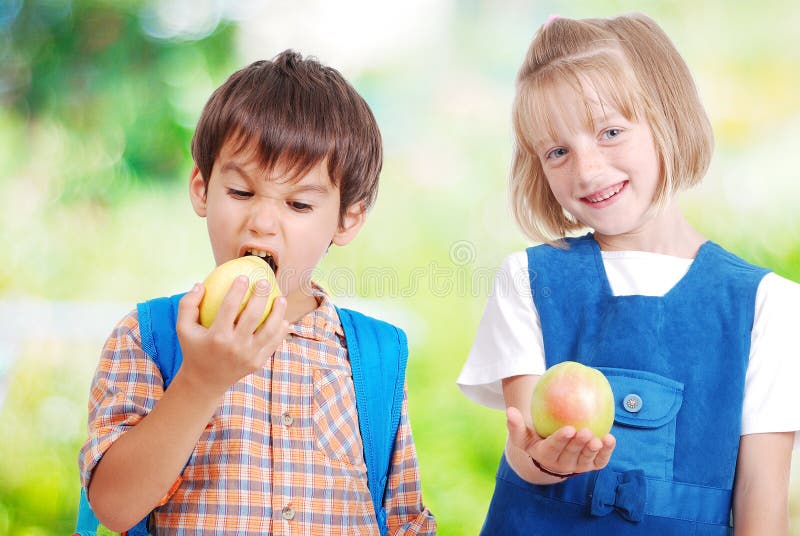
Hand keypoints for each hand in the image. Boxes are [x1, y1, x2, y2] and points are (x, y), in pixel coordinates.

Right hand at [174, 276, 288, 396]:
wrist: (205, 381)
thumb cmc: (194, 349)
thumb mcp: (183, 328)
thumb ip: (188, 305)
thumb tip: (200, 285)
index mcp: (216, 336)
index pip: (229, 307)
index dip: (237, 290)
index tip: (243, 277)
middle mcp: (234, 346)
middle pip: (252, 316)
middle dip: (261, 296)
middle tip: (265, 283)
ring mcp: (248, 356)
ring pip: (269, 331)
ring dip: (278, 313)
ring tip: (281, 299)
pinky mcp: (257, 363)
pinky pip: (273, 344)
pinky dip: (280, 331)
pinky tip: (283, 319)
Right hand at [506, 406, 615, 476]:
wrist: (553, 455)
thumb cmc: (537, 439)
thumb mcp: (523, 435)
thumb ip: (516, 425)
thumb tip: (510, 410)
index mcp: (545, 455)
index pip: (553, 448)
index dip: (561, 440)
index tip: (568, 429)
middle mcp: (562, 464)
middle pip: (571, 455)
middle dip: (578, 444)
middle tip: (584, 431)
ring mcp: (578, 466)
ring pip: (586, 460)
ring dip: (592, 450)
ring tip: (598, 439)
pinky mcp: (591, 465)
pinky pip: (600, 461)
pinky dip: (606, 452)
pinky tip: (610, 439)